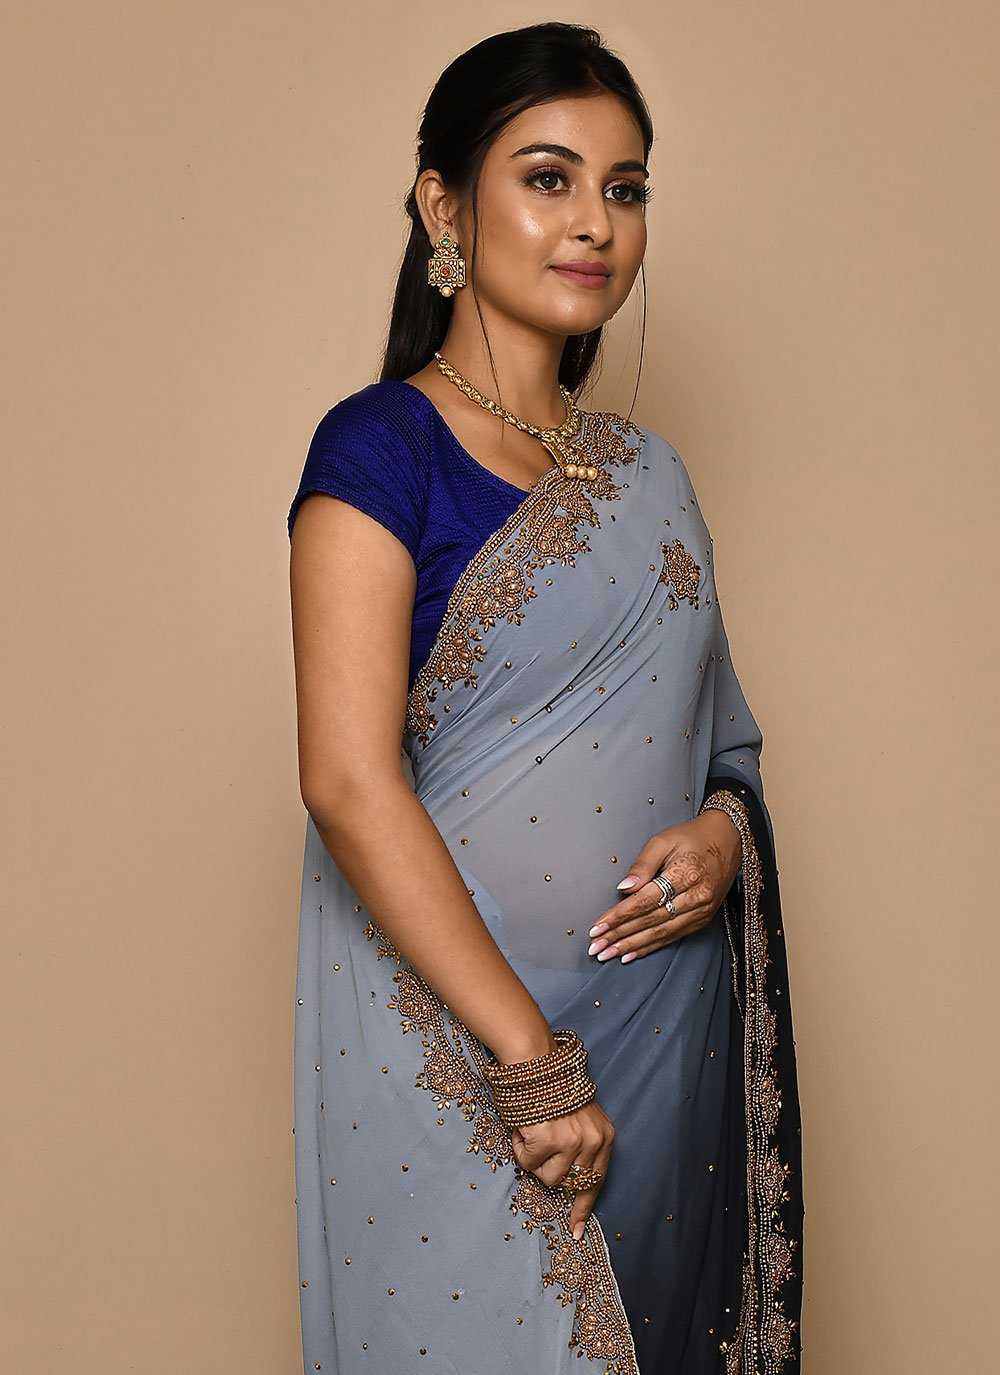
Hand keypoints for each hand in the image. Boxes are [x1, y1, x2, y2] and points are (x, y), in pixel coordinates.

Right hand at [510, 1099, 614, 1238]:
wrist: (534, 1061)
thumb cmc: (551, 1087)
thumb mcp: (579, 1118)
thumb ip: (580, 1146)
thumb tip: (568, 1183)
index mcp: (605, 1134)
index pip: (597, 1180)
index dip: (584, 1206)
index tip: (576, 1229)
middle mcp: (593, 1140)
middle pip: (571, 1183)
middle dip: (551, 1173)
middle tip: (540, 1148)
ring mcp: (572, 1141)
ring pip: (549, 1177)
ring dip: (535, 1160)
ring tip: (533, 1131)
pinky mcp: (548, 1139)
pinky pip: (528, 1163)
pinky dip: (521, 1148)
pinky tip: (523, 1128)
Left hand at [587, 810, 741, 963]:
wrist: (728, 841)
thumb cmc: (692, 837)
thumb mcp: (664, 840)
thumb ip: (643, 864)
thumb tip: (624, 888)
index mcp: (685, 874)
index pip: (645, 900)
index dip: (620, 916)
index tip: (598, 926)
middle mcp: (695, 897)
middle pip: (651, 921)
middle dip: (620, 935)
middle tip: (596, 946)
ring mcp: (701, 911)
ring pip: (661, 933)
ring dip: (632, 946)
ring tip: (607, 953)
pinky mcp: (702, 919)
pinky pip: (672, 937)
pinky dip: (650, 947)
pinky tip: (631, 955)